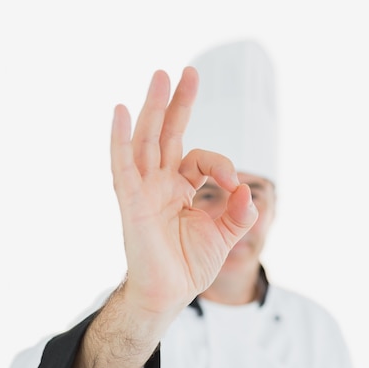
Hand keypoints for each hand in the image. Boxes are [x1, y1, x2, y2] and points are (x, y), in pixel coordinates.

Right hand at [111, 66, 257, 317]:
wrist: (168, 295)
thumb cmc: (189, 267)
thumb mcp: (224, 235)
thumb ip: (239, 211)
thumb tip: (248, 189)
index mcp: (180, 189)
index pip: (199, 158)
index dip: (221, 164)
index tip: (235, 184)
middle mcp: (159, 184)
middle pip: (166, 134)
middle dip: (177, 103)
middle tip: (188, 72)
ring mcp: (143, 191)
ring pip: (145, 142)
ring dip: (152, 109)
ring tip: (161, 76)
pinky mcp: (130, 203)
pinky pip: (122, 167)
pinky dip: (119, 141)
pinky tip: (121, 112)